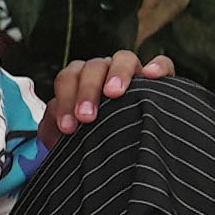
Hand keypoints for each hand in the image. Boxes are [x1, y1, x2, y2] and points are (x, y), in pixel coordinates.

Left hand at [44, 49, 176, 135]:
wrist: (127, 155)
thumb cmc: (93, 145)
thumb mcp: (71, 141)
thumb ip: (55, 130)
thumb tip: (50, 125)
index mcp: (81, 82)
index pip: (68, 79)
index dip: (64, 99)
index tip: (68, 127)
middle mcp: (105, 74)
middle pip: (92, 67)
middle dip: (87, 90)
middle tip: (86, 117)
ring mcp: (133, 74)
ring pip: (124, 58)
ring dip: (117, 73)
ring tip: (114, 93)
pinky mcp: (161, 81)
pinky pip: (163, 64)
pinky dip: (158, 65)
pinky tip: (151, 75)